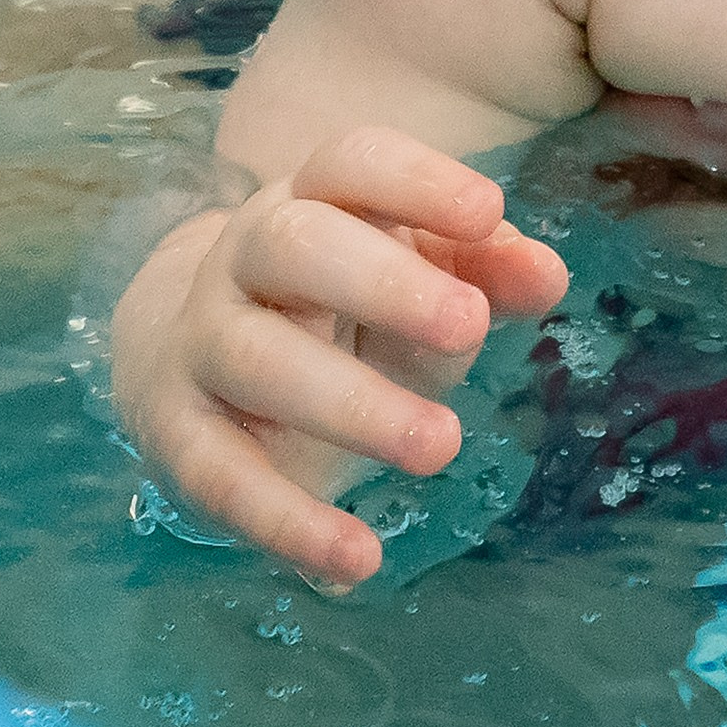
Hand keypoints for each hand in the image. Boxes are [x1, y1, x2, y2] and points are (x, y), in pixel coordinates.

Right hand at [111, 128, 566, 586]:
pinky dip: (286, 523)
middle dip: (383, 283)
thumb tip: (548, 274)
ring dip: (351, 405)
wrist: (193, 357)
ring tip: (442, 446)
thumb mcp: (421, 279)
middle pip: (296, 244)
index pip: (353, 163)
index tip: (487, 214)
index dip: (416, 181)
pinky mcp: (178, 434)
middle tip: (470, 329)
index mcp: (314, 198)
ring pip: (258, 358)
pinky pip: (218, 477)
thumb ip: (486, 268)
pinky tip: (358, 563)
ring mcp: (203, 341)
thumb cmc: (344, 305)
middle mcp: (245, 256)